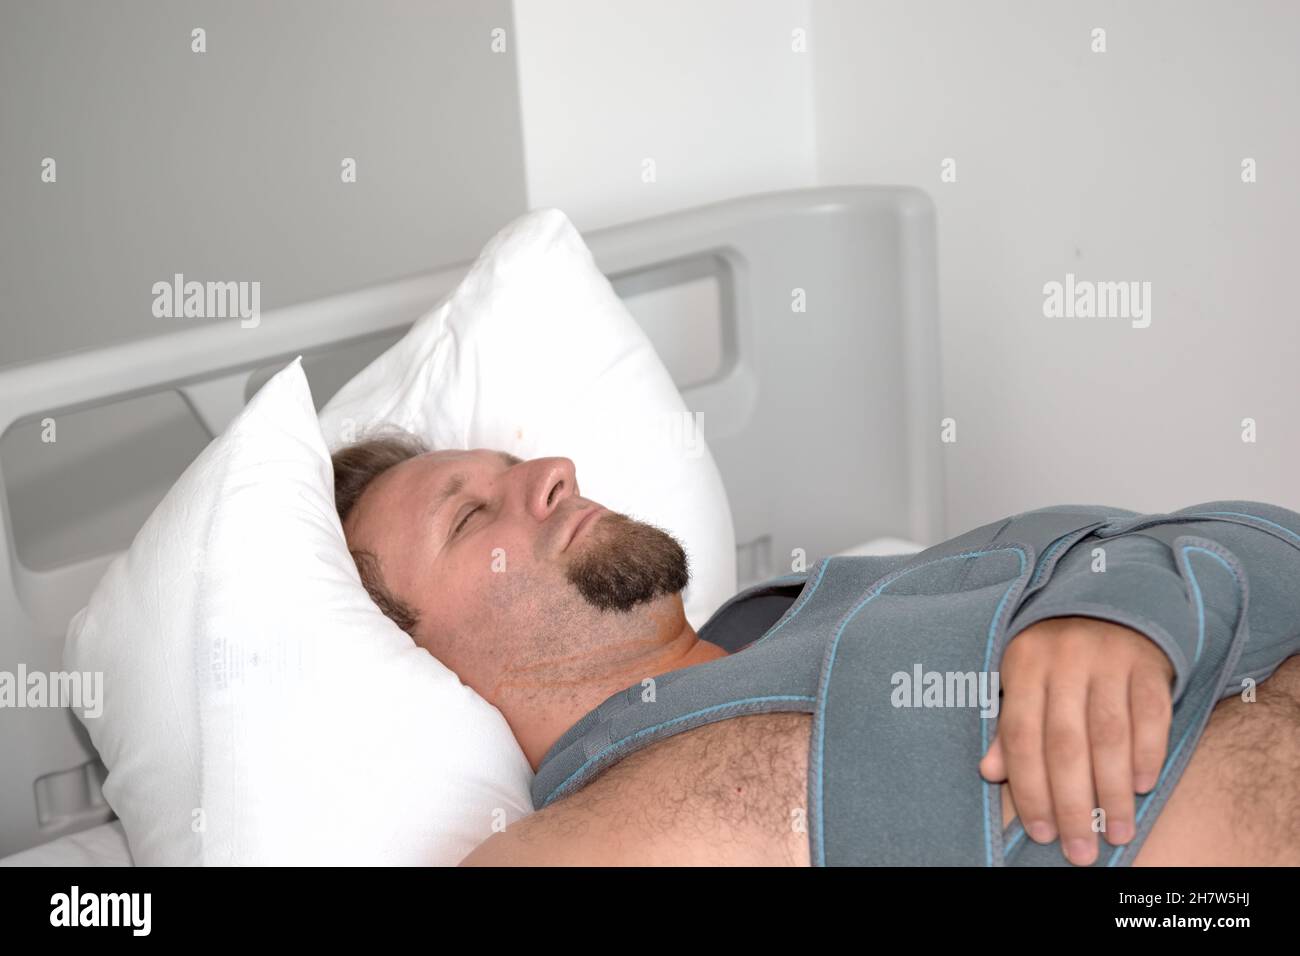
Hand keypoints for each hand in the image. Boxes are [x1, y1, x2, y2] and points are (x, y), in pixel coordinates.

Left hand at [979, 615, 1173, 865]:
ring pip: (1109, 736)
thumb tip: (988, 772)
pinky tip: (1143, 786)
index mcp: (1023, 664)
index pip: (1021, 736)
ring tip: (1117, 831)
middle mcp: (1064, 660)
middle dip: (1073, 804)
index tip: (1041, 832)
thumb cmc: (1057, 652)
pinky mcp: (1147, 663)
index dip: (1029, 788)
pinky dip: (1147, 753)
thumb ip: (1009, 725)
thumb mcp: (1023, 677)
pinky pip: (1150, 715)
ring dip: (1113, 791)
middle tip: (1081, 849)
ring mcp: (1108, 659)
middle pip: (1066, 744)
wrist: (1110, 598)